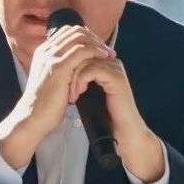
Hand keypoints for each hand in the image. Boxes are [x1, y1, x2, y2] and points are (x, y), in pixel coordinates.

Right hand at [0, 25, 113, 167]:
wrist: (33, 118)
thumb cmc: (46, 105)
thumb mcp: (54, 81)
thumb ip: (63, 70)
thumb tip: (80, 66)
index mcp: (44, 52)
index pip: (68, 32)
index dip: (87, 37)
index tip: (99, 48)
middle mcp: (46, 51)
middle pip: (75, 31)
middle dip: (94, 38)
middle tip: (107, 50)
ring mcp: (51, 57)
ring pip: (79, 38)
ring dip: (98, 44)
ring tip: (109, 54)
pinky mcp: (58, 67)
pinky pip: (81, 51)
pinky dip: (95, 51)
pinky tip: (104, 58)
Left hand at [70, 54, 164, 182]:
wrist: (122, 130)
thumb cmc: (106, 115)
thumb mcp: (89, 93)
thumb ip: (81, 79)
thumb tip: (62, 72)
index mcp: (106, 63)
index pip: (83, 53)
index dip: (70, 65)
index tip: (62, 82)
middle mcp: (112, 62)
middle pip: (84, 55)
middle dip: (70, 71)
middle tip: (64, 89)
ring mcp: (115, 69)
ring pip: (85, 62)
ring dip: (73, 78)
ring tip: (71, 95)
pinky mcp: (115, 77)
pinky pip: (91, 71)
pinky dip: (81, 81)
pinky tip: (78, 93)